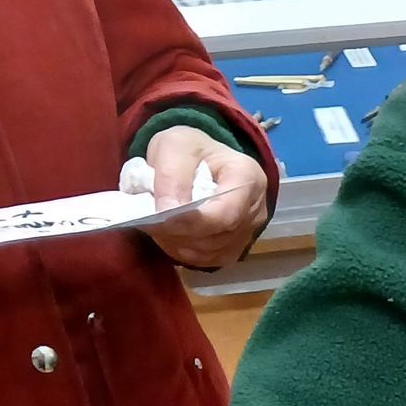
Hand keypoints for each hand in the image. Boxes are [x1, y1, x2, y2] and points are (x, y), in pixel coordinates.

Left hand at [141, 127, 269, 270]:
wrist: (201, 159)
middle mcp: (256, 209)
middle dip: (179, 232)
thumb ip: (171, 175)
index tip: (158, 217)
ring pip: (210, 252)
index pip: (225, 213)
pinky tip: (172, 234)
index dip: (191, 221)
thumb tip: (168, 212)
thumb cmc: (191, 149)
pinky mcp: (235, 248)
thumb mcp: (174, 145)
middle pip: (217, 236)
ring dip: (178, 243)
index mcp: (248, 178)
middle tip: (149, 220)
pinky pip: (208, 260)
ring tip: (159, 224)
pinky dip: (184, 251)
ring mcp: (248, 232)